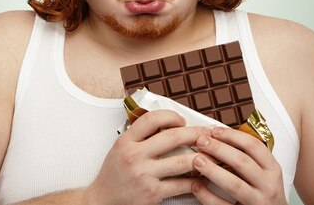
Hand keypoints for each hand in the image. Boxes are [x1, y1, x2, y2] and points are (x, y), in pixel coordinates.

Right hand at [84, 109, 210, 204]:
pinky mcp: (153, 194)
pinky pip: (181, 184)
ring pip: (182, 162)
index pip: (152, 119)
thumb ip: (140, 136)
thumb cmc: (114, 174)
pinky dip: (196, 181)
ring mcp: (144, 175)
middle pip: (173, 137)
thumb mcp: (121, 148)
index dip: (171, 116)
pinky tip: (202, 177)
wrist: (102, 201)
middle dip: (196, 134)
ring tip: (212, 155)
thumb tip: (169, 124)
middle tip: (207, 134)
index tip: (182, 120)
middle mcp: (134, 156)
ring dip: (202, 158)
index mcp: (126, 141)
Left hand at [190, 127, 286, 204]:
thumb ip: (248, 158)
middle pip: (242, 162)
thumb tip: (219, 139)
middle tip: (201, 141)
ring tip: (197, 160)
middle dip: (219, 149)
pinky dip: (207, 196)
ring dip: (213, 170)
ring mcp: (257, 202)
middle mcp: (268, 185)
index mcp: (272, 169)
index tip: (215, 131)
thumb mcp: (265, 173)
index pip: (254, 146)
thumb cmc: (265, 193)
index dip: (232, 136)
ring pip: (234, 184)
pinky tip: (196, 186)